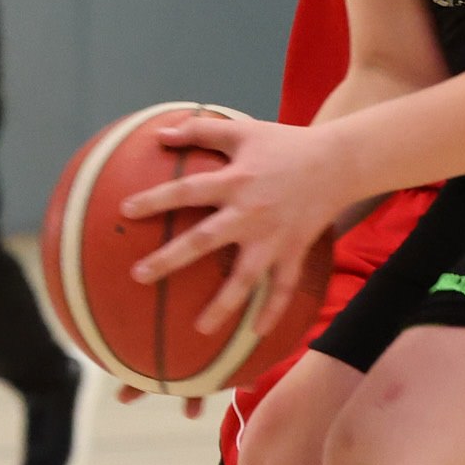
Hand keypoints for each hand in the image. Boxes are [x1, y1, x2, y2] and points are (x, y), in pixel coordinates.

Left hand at [116, 109, 343, 335]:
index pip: (187, 191)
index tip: (125, 211)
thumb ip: (200, 130)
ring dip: (223, 305)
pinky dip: (273, 312)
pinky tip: (256, 334)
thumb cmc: (285, 144)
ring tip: (200, 329)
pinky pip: (283, 288)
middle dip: (170, 259)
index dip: (155, 199)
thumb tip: (159, 133)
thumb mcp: (242, 130)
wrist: (339, 162)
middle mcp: (250, 213)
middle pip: (204, 240)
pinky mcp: (294, 251)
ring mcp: (273, 238)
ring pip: (245, 278)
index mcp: (234, 181)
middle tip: (139, 276)